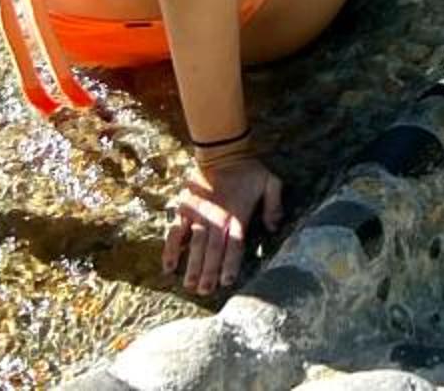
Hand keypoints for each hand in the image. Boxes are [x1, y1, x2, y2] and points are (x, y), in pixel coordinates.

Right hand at [164, 153, 281, 295]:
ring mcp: (199, 215)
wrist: (222, 152)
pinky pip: (176, 232)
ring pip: (195, 244)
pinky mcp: (185, 210)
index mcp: (237, 215)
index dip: (230, 263)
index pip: (234, 244)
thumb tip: (275, 227)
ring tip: (190, 285)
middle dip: (209, 271)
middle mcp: (217, 218)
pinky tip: (168, 266)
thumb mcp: (270, 181)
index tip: (226, 282)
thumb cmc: (248, 171)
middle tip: (204, 291)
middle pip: (213, 249)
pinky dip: (171, 248)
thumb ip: (274, 204)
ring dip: (192, 265)